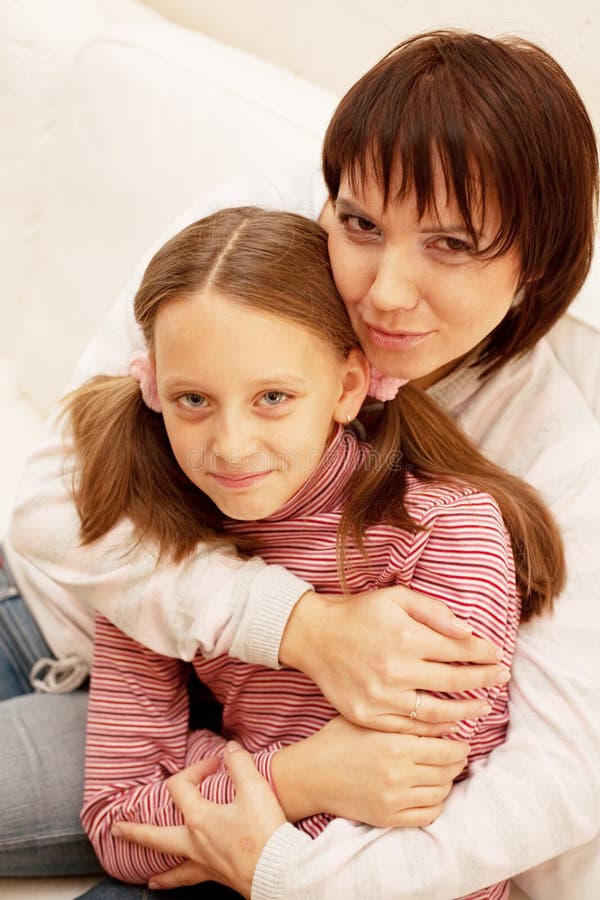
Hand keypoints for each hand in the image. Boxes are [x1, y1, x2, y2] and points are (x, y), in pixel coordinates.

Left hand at [111, 744, 284, 896]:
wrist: (279, 871)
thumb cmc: (265, 831)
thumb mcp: (254, 788)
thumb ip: (240, 763)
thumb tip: (229, 748)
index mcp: (200, 818)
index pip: (181, 786)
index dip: (195, 768)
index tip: (215, 763)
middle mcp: (195, 842)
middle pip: (155, 836)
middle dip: (135, 830)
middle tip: (116, 829)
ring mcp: (204, 863)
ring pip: (172, 866)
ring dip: (156, 866)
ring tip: (146, 876)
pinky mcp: (218, 876)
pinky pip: (190, 880)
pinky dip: (175, 882)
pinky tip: (166, 886)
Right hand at [272, 715, 468, 826]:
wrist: (310, 774)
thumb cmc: (339, 739)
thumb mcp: (371, 721)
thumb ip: (409, 722)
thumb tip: (448, 724)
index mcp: (396, 746)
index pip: (447, 751)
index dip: (459, 746)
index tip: (460, 742)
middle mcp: (398, 775)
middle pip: (448, 772)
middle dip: (455, 763)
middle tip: (453, 755)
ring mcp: (394, 800)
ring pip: (441, 794)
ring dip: (446, 782)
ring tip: (440, 771)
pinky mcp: (388, 818)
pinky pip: (428, 815)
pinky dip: (435, 804)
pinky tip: (428, 791)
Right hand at [280, 585, 507, 730]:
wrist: (314, 636)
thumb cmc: (359, 613)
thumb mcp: (396, 597)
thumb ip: (434, 611)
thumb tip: (469, 631)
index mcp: (405, 638)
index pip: (458, 649)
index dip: (483, 653)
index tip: (497, 655)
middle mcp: (395, 670)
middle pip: (454, 681)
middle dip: (484, 679)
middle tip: (501, 678)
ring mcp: (381, 697)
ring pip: (438, 713)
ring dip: (467, 711)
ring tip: (483, 706)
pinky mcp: (368, 716)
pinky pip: (411, 728)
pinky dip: (435, 729)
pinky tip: (449, 723)